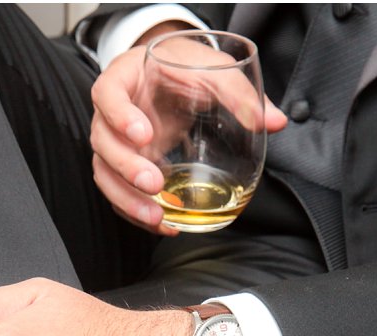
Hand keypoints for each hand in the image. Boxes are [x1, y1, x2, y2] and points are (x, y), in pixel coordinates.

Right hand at [89, 27, 285, 234]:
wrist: (174, 74)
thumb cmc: (186, 68)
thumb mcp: (213, 69)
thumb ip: (239, 93)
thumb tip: (274, 121)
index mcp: (125, 78)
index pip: (107, 94)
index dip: (119, 115)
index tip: (144, 134)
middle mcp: (112, 112)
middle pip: (102, 141)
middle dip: (126, 166)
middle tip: (154, 184)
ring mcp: (117, 142)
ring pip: (105, 172)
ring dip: (127, 199)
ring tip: (158, 217)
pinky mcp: (128, 165)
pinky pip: (121, 192)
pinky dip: (137, 212)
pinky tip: (165, 226)